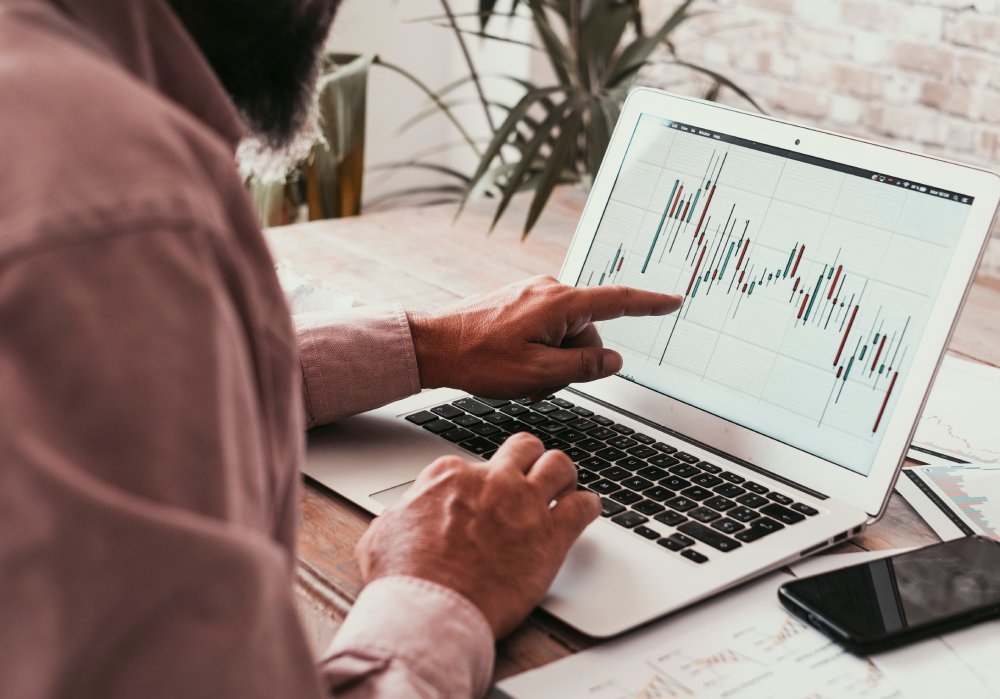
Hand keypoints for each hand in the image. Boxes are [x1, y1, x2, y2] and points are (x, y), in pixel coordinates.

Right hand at [356, 433, 600, 637]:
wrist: (429, 610)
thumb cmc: (403, 578)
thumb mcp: (383, 531)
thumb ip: (404, 513)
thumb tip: (406, 514)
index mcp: (450, 475)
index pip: (474, 463)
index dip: (479, 483)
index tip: (482, 497)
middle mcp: (492, 480)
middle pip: (523, 449)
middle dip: (528, 459)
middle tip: (531, 475)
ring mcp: (524, 504)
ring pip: (559, 465)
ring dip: (563, 475)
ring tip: (564, 487)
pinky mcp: (551, 535)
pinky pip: (584, 506)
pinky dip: (588, 506)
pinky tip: (585, 512)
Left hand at [407, 275, 681, 399]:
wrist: (433, 346)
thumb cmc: (479, 359)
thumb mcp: (539, 374)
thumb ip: (583, 367)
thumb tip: (613, 359)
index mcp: (561, 303)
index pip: (618, 301)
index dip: (650, 304)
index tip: (674, 300)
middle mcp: (550, 290)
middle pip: (588, 333)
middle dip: (573, 362)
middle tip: (538, 383)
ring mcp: (532, 295)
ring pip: (566, 336)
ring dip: (552, 362)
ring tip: (520, 377)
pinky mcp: (519, 303)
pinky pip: (546, 330)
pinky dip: (539, 353)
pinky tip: (513, 366)